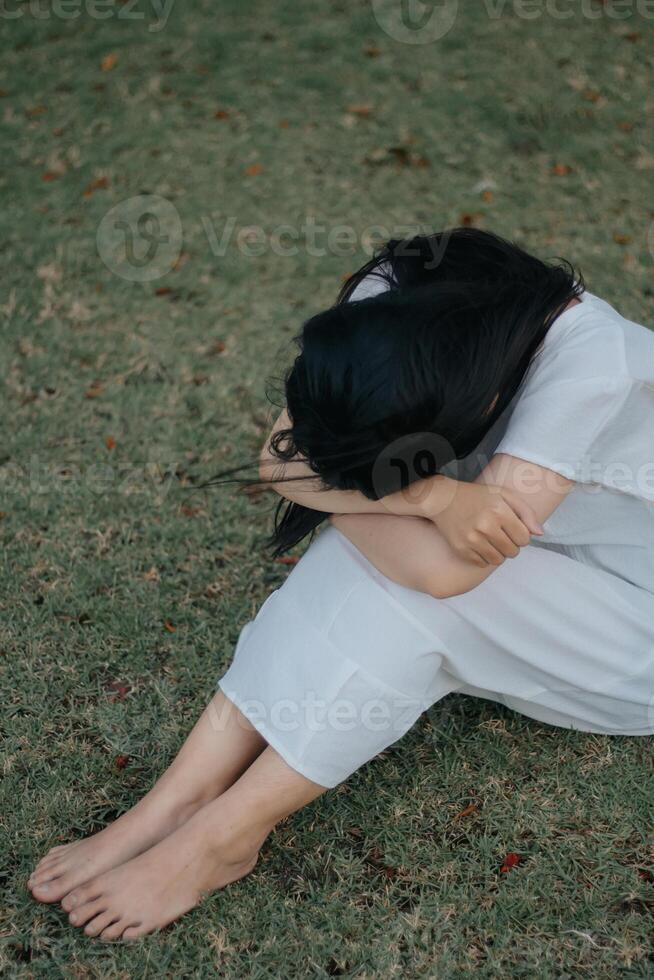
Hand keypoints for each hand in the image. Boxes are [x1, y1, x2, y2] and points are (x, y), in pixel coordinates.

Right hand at [421, 480, 543, 566]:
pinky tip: (480, 544)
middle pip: (512, 552)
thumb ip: (526, 512)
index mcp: (499, 511)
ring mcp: (472, 539)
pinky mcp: (461, 549)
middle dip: (511, 545)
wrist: (443, 500)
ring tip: (492, 541)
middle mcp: (485, 526)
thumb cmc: (477, 496)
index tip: (513, 529)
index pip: (524, 538)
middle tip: (502, 535)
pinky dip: (484, 557)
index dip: (522, 535)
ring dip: (499, 553)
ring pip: (498, 560)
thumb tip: (540, 534)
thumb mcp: (504, 494)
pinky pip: (482, 564)